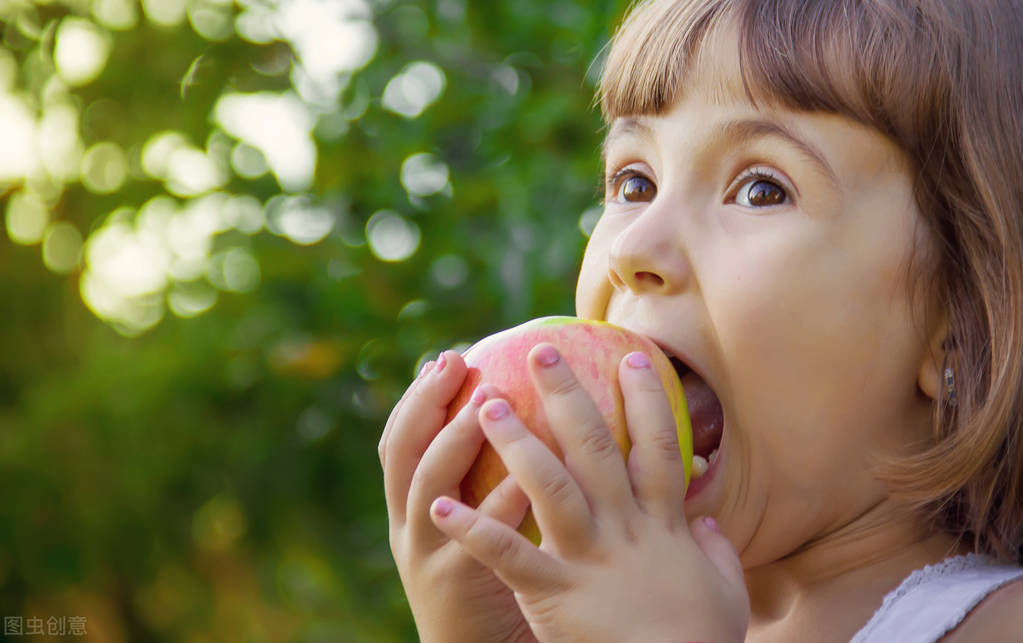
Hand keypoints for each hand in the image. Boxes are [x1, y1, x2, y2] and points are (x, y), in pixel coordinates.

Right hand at [379, 350, 536, 642]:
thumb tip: (513, 410)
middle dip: (426, 404)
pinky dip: (498, 501)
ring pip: (428, 488)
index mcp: (411, 509)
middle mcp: (410, 526)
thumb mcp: (472, 523)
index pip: (399, 443)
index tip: (443, 357)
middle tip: (456, 363)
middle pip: (404, 455)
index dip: (415, 399)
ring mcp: (427, 555)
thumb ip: (482, 475)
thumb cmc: (490, 576)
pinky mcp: (457, 583)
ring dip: (454, 440)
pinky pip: (478, 536)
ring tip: (486, 402)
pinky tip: (524, 474)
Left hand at [428, 344, 749, 642]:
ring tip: (485, 404)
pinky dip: (472, 530)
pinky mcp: (553, 592)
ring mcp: (586, 557)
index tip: (633, 356)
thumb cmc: (698, 641)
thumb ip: (717, 550)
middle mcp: (622, 528)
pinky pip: (507, 555)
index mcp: (663, 524)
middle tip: (541, 351)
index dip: (646, 398)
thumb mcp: (725, 590)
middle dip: (567, 394)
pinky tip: (440, 507)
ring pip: (548, 485)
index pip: (656, 445)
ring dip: (516, 442)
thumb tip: (711, 521)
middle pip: (594, 447)